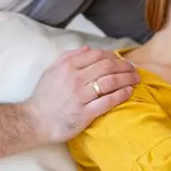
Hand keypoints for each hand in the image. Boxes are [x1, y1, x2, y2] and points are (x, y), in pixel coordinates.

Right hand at [25, 46, 139, 141]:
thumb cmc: (43, 97)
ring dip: (126, 78)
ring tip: (136, 79)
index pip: (97, 55)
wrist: (34, 121)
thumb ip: (68, 57)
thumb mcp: (51, 71)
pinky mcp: (85, 114)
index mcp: (68, 67)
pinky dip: (121, 95)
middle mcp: (75, 79)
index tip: (121, 60)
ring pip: (110, 82)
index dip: (113, 56)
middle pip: (107, 67)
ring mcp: (81, 97)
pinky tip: (129, 92)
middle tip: (134, 69)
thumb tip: (86, 49)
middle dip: (124, 66)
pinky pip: (108, 101)